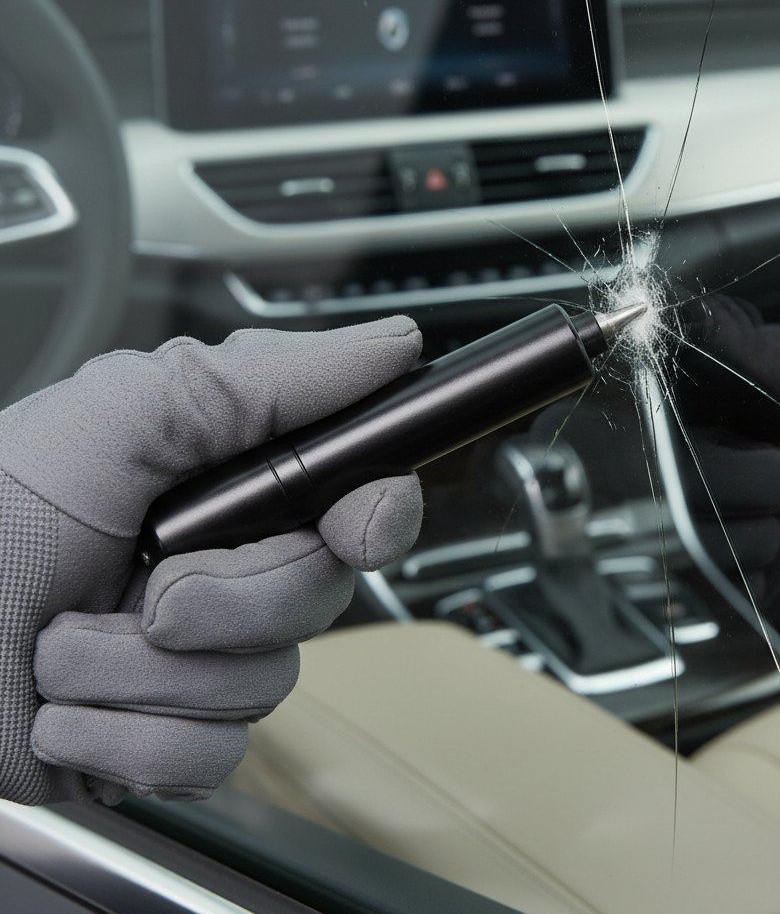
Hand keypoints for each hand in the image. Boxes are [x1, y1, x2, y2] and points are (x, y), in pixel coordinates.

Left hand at [0, 317, 422, 804]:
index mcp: (233, 487)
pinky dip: (125, 736)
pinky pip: (212, 755)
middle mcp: (230, 568)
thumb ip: (264, 377)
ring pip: (267, 685)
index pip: (366, 498)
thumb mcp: (127, 413)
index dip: (380, 514)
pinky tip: (69, 703)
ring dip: (149, 671)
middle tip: (153, 580)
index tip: (356, 526)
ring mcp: (204, 657)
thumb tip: (386, 346)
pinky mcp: (173, 736)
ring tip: (73, 639)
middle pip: (323, 597)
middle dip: (233, 597)